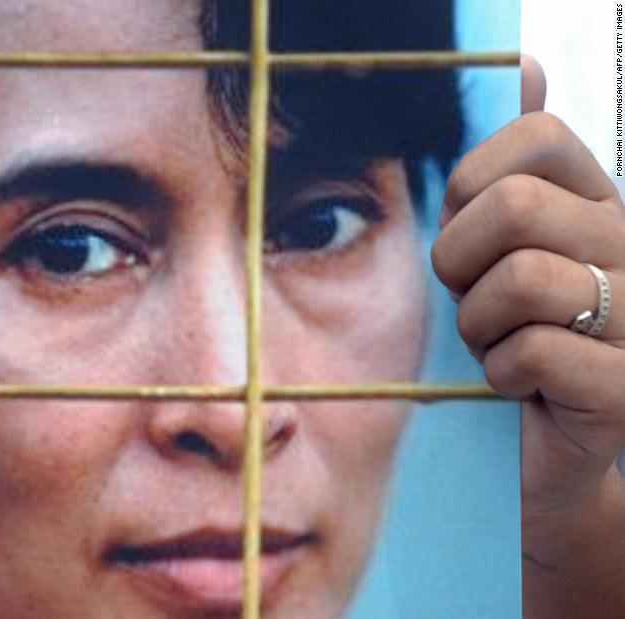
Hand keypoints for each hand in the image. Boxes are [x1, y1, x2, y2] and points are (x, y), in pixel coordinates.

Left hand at [432, 56, 624, 618]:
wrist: (539, 453)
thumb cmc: (510, 338)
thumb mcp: (498, 247)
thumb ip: (513, 165)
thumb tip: (527, 65)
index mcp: (599, 204)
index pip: (537, 138)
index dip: (470, 181)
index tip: (461, 228)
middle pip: (514, 210)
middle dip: (458, 260)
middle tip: (469, 296)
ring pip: (519, 281)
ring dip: (478, 324)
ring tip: (494, 344)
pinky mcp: (622, 388)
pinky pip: (528, 353)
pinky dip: (498, 373)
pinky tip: (515, 385)